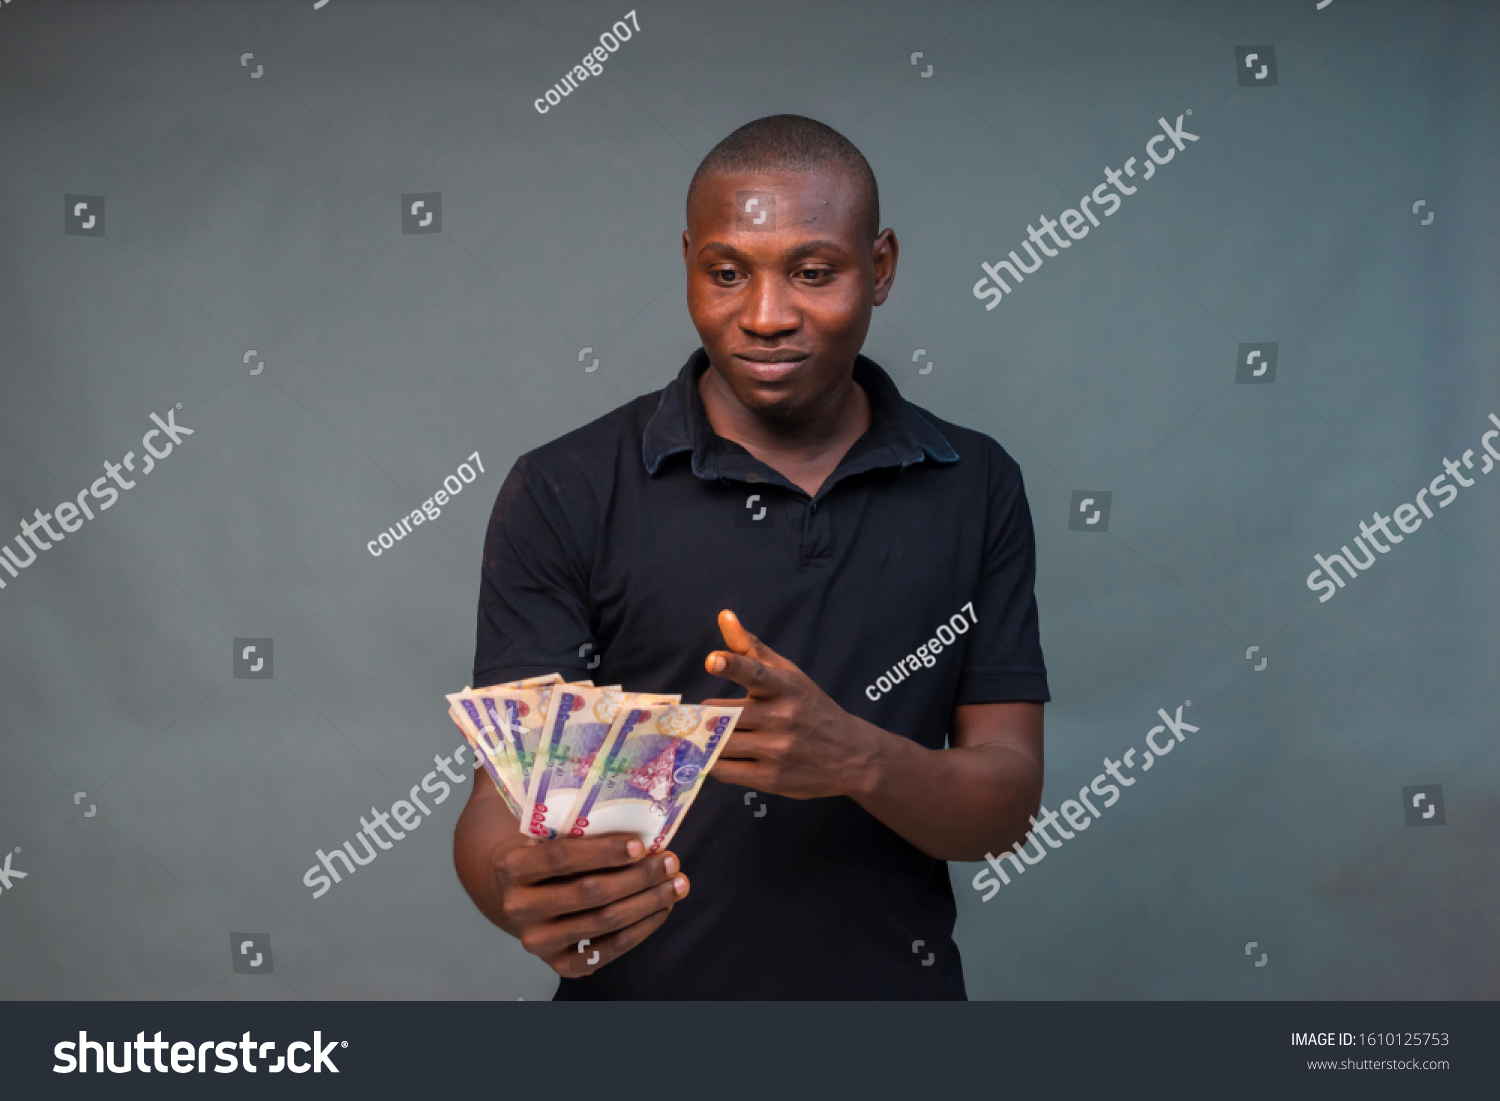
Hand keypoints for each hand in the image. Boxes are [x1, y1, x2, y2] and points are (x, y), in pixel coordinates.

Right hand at [493, 834, 688, 976]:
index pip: (562, 858)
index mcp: (511, 868)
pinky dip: (641, 929)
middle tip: (670, 862)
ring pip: (605, 922)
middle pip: (590, 893)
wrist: (510, 897)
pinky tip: (661, 909)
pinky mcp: (559, 965)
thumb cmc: (540, 855)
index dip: (605, 851)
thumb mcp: (544, 835)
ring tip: (676, 885)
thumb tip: (636, 821)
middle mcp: (519, 908)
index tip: (641, 844)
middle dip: (638, 877)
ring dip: (648, 902)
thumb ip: (575, 828)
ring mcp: (538, 942)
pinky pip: (609, 949)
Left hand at [702, 609, 879, 798]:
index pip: (757, 673)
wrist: (851, 756)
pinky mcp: (771, 779)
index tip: (712, 660)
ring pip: (720, 743)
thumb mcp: (788, 674)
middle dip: (705, 714)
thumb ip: (750, 648)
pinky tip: (716, 754)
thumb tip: (724, 616)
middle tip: (698, 715)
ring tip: (703, 734)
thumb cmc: (810, 708)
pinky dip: (713, 761)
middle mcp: (782, 718)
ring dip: (705, 739)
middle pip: (724, 714)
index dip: (733, 665)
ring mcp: (777, 751)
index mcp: (786, 687)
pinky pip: (724, 769)